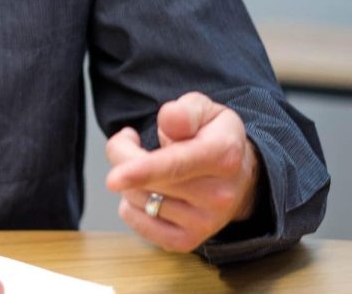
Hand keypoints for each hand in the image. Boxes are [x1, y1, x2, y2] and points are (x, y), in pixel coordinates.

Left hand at [104, 91, 261, 252]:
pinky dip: (132, 205)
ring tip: (149, 168)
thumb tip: (169, 120)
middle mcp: (219, 194)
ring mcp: (206, 222)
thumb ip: (184, 111)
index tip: (113, 178)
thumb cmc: (212, 136)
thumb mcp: (204, 110)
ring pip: (138, 201)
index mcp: (224, 155)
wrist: (238, 175)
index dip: (142, 170)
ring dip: (130, 181)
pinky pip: (139, 223)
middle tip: (129, 142)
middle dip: (122, 156)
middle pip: (148, 182)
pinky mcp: (189, 240)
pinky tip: (150, 191)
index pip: (177, 165)